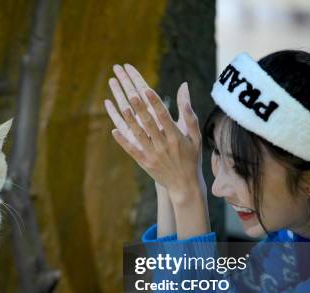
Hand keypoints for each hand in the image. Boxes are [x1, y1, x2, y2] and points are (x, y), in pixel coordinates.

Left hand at [104, 64, 205, 204]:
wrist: (184, 185)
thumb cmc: (192, 158)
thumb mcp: (195, 137)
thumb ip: (190, 115)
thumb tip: (186, 90)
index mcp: (176, 137)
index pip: (164, 116)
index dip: (155, 102)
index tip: (147, 89)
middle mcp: (164, 145)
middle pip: (149, 123)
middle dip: (140, 107)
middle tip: (130, 93)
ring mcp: (152, 154)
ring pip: (139, 135)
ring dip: (131, 121)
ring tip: (122, 107)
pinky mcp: (144, 162)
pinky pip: (132, 150)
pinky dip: (123, 141)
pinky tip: (114, 131)